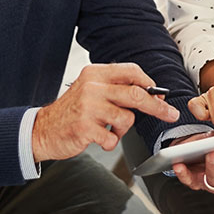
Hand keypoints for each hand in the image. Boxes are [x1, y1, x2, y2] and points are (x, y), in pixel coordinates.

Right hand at [32, 63, 179, 161]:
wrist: (43, 129)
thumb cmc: (72, 111)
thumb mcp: (91, 90)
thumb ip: (115, 88)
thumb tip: (150, 92)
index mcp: (95, 74)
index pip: (131, 71)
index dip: (149, 83)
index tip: (160, 94)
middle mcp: (92, 87)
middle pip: (137, 94)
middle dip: (158, 107)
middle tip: (170, 114)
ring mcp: (88, 107)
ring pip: (127, 118)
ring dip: (122, 129)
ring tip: (109, 129)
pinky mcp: (85, 128)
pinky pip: (113, 138)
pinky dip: (110, 142)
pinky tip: (100, 138)